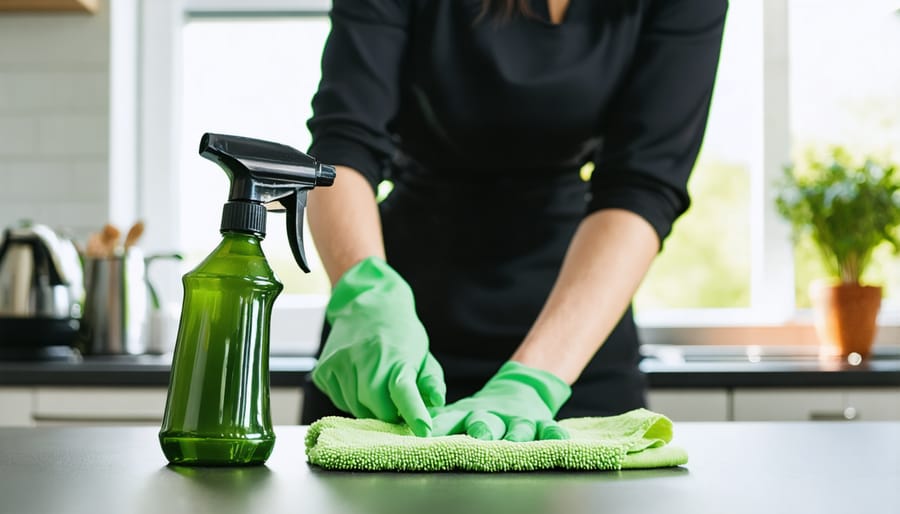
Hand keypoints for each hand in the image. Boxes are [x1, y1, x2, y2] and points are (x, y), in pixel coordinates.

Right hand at [312, 257, 445, 435]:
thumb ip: (431, 381)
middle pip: (378, 412)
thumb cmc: (399, 332)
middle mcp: (366, 362)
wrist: (366, 303)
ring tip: (375, 384)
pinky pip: (339, 401)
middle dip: (389, 414)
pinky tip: (357, 379)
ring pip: (356, 410)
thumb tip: (437, 403)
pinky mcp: (323, 371)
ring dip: (368, 407)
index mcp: (395, 359)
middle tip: (394, 401)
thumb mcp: (422, 352)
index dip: (415, 415)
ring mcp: (340, 366)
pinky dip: (350, 399)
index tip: (424, 431)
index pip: (405, 394)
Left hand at [429, 361, 571, 441]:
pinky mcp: (540, 423)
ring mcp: (518, 421)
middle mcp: (494, 418)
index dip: (442, 429)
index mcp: (469, 416)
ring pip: (518, 429)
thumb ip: (441, 423)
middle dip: (482, 430)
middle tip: (478, 436)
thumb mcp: (460, 414)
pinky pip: (549, 430)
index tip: (430, 434)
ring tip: (515, 442)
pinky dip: (554, 435)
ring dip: (516, 435)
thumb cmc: (482, 413)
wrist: (520, 390)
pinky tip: (559, 441)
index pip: (453, 422)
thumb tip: (412, 430)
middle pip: (487, 423)